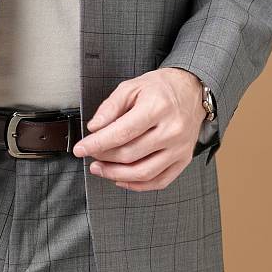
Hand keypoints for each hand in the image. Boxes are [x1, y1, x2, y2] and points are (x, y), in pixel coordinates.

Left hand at [72, 68, 206, 189]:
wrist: (191, 90)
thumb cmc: (160, 88)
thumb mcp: (132, 86)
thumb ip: (111, 106)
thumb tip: (94, 127)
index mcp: (157, 108)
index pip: (122, 132)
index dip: (98, 143)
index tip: (80, 148)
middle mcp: (171, 130)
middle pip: (130, 154)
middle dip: (104, 157)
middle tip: (89, 155)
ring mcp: (179, 148)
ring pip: (143, 172)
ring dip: (116, 174)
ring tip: (100, 168)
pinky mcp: (184, 160)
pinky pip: (159, 181)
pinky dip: (137, 185)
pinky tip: (121, 178)